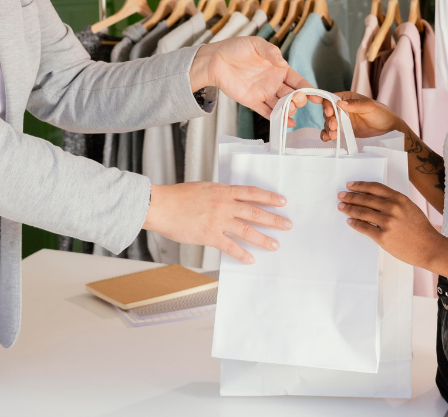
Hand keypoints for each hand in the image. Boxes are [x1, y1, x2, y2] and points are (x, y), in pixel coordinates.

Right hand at [143, 182, 292, 263]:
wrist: (159, 205)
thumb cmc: (177, 196)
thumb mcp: (202, 188)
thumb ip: (217, 194)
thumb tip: (228, 199)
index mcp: (222, 191)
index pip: (252, 193)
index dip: (269, 197)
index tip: (282, 201)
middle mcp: (224, 204)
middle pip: (255, 212)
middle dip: (274, 219)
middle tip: (287, 225)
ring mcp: (218, 220)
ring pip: (247, 230)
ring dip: (264, 238)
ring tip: (275, 245)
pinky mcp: (209, 235)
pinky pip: (231, 246)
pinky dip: (242, 254)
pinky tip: (250, 259)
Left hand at [190, 37, 320, 125]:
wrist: (215, 60)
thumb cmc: (236, 48)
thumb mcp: (255, 44)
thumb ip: (270, 52)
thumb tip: (282, 63)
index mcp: (279, 68)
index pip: (298, 80)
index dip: (309, 88)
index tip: (318, 96)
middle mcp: (274, 82)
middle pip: (292, 95)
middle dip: (298, 100)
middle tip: (298, 100)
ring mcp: (264, 93)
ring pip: (281, 105)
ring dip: (288, 110)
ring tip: (291, 111)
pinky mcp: (252, 102)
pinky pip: (267, 112)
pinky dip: (276, 118)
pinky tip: (286, 123)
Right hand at [320, 92, 400, 141]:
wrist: (387, 128)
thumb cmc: (380, 113)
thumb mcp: (369, 106)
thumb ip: (355, 104)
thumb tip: (340, 103)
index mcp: (346, 99)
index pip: (330, 99)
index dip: (327, 105)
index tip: (329, 113)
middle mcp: (341, 109)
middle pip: (328, 113)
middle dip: (328, 120)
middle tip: (334, 126)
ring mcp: (341, 120)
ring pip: (328, 123)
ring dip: (328, 129)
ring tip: (333, 135)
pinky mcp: (343, 130)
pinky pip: (332, 132)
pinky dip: (327, 135)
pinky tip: (327, 139)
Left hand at [337, 181, 443, 268]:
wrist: (429, 248)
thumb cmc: (421, 229)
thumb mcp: (410, 208)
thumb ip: (394, 202)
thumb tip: (372, 198)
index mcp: (399, 199)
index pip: (374, 187)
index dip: (360, 185)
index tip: (350, 185)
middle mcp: (392, 208)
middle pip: (365, 199)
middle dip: (350, 196)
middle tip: (341, 195)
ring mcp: (387, 222)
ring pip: (362, 212)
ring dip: (349, 208)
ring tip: (341, 207)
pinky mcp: (383, 237)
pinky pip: (364, 227)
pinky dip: (354, 223)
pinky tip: (349, 220)